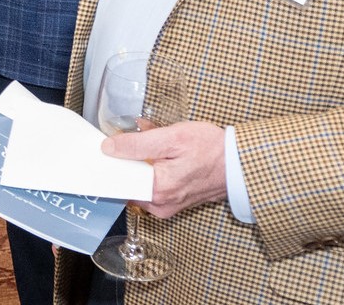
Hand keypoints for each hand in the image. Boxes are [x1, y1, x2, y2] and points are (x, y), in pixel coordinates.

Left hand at [102, 121, 228, 217]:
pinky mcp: (173, 200)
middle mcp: (160, 204)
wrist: (240, 163)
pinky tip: (162, 154)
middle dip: (127, 159)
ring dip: (141, 162)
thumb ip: (137, 144)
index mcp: (157, 191)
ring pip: (139, 181)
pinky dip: (152, 168)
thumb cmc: (211, 150)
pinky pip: (152, 184)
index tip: (104, 149)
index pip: (117, 182)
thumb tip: (109, 148)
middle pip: (126, 182)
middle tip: (134, 140)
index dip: (110, 162)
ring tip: (154, 145)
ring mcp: (167, 205)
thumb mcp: (171, 138)